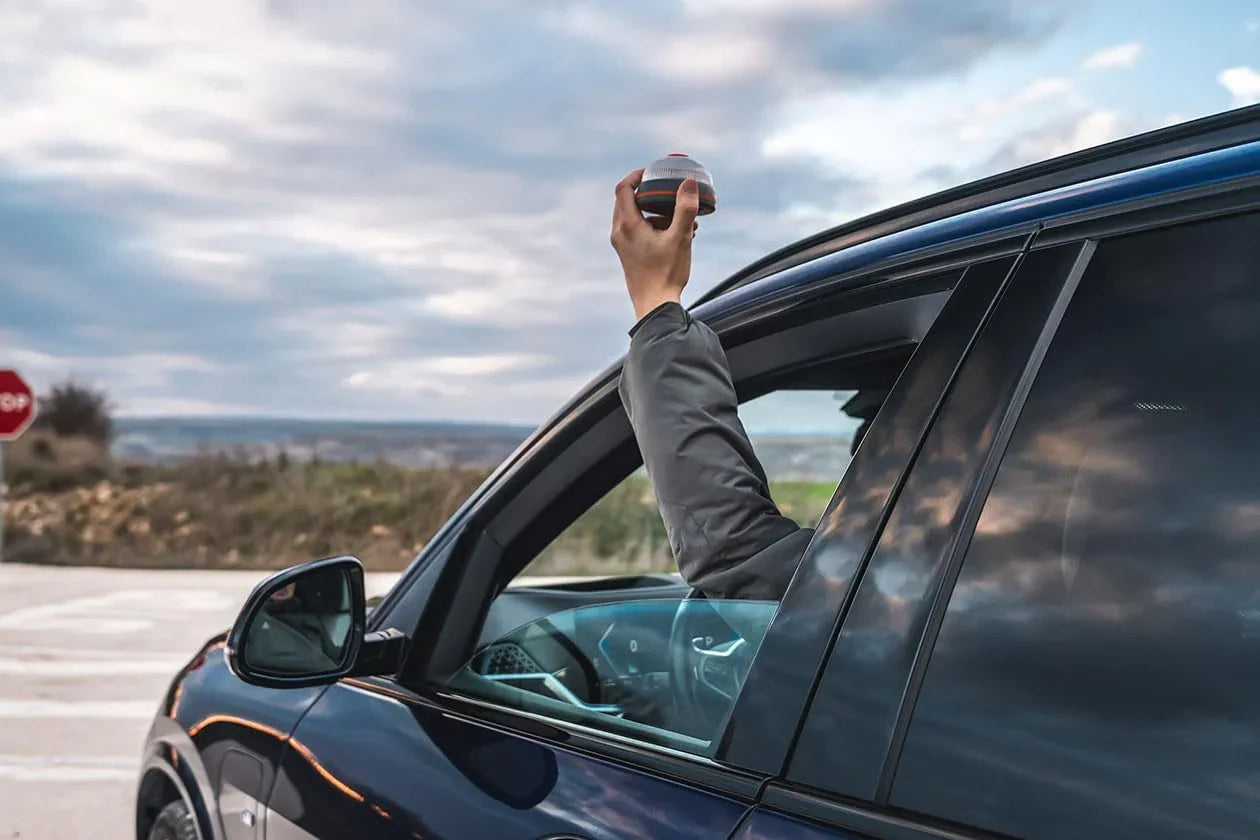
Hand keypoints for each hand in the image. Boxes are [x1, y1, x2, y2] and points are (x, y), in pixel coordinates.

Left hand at [610, 169, 700, 321]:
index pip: (623, 188)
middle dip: (648, 194)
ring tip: (679, 218)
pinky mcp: (627, 254)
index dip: (637, 176)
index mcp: (627, 225)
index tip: (652, 172)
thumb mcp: (680, 238)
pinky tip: (674, 235)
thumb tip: (688, 183)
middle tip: (667, 191)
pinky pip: (636, 231)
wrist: (655, 305)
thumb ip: (685, 209)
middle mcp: (619, 233)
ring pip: (633, 217)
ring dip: (654, 212)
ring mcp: (621, 245)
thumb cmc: (665, 273)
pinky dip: (652, 225)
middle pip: (627, 200)